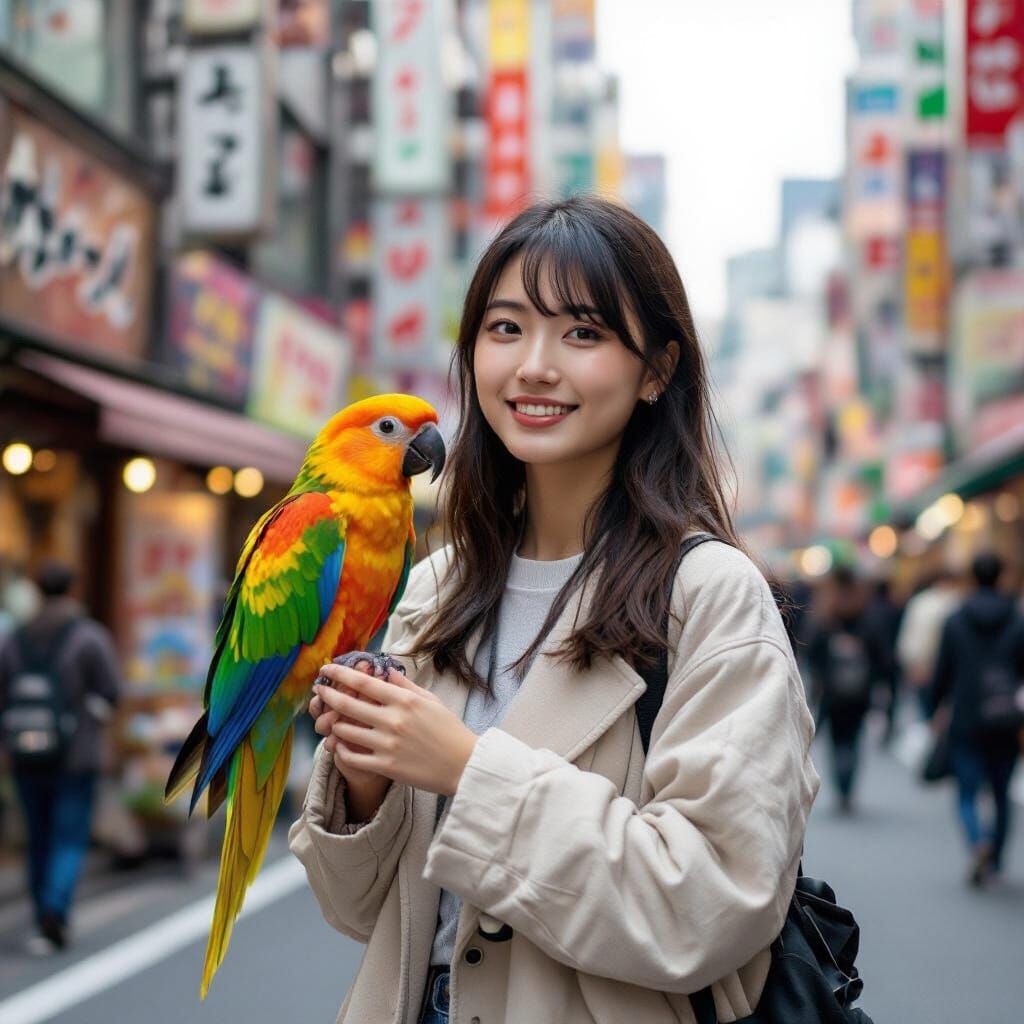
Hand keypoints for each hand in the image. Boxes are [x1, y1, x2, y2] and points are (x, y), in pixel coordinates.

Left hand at [313, 662, 479, 795]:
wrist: (463, 764)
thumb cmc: (448, 729)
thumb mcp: (430, 700)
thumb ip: (405, 685)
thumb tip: (385, 671)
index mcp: (404, 700)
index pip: (362, 682)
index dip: (339, 674)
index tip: (326, 669)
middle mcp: (393, 720)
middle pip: (347, 704)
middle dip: (328, 694)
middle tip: (319, 691)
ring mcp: (387, 744)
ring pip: (345, 731)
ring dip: (333, 723)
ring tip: (331, 720)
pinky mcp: (385, 767)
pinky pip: (351, 757)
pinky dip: (341, 749)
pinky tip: (339, 744)